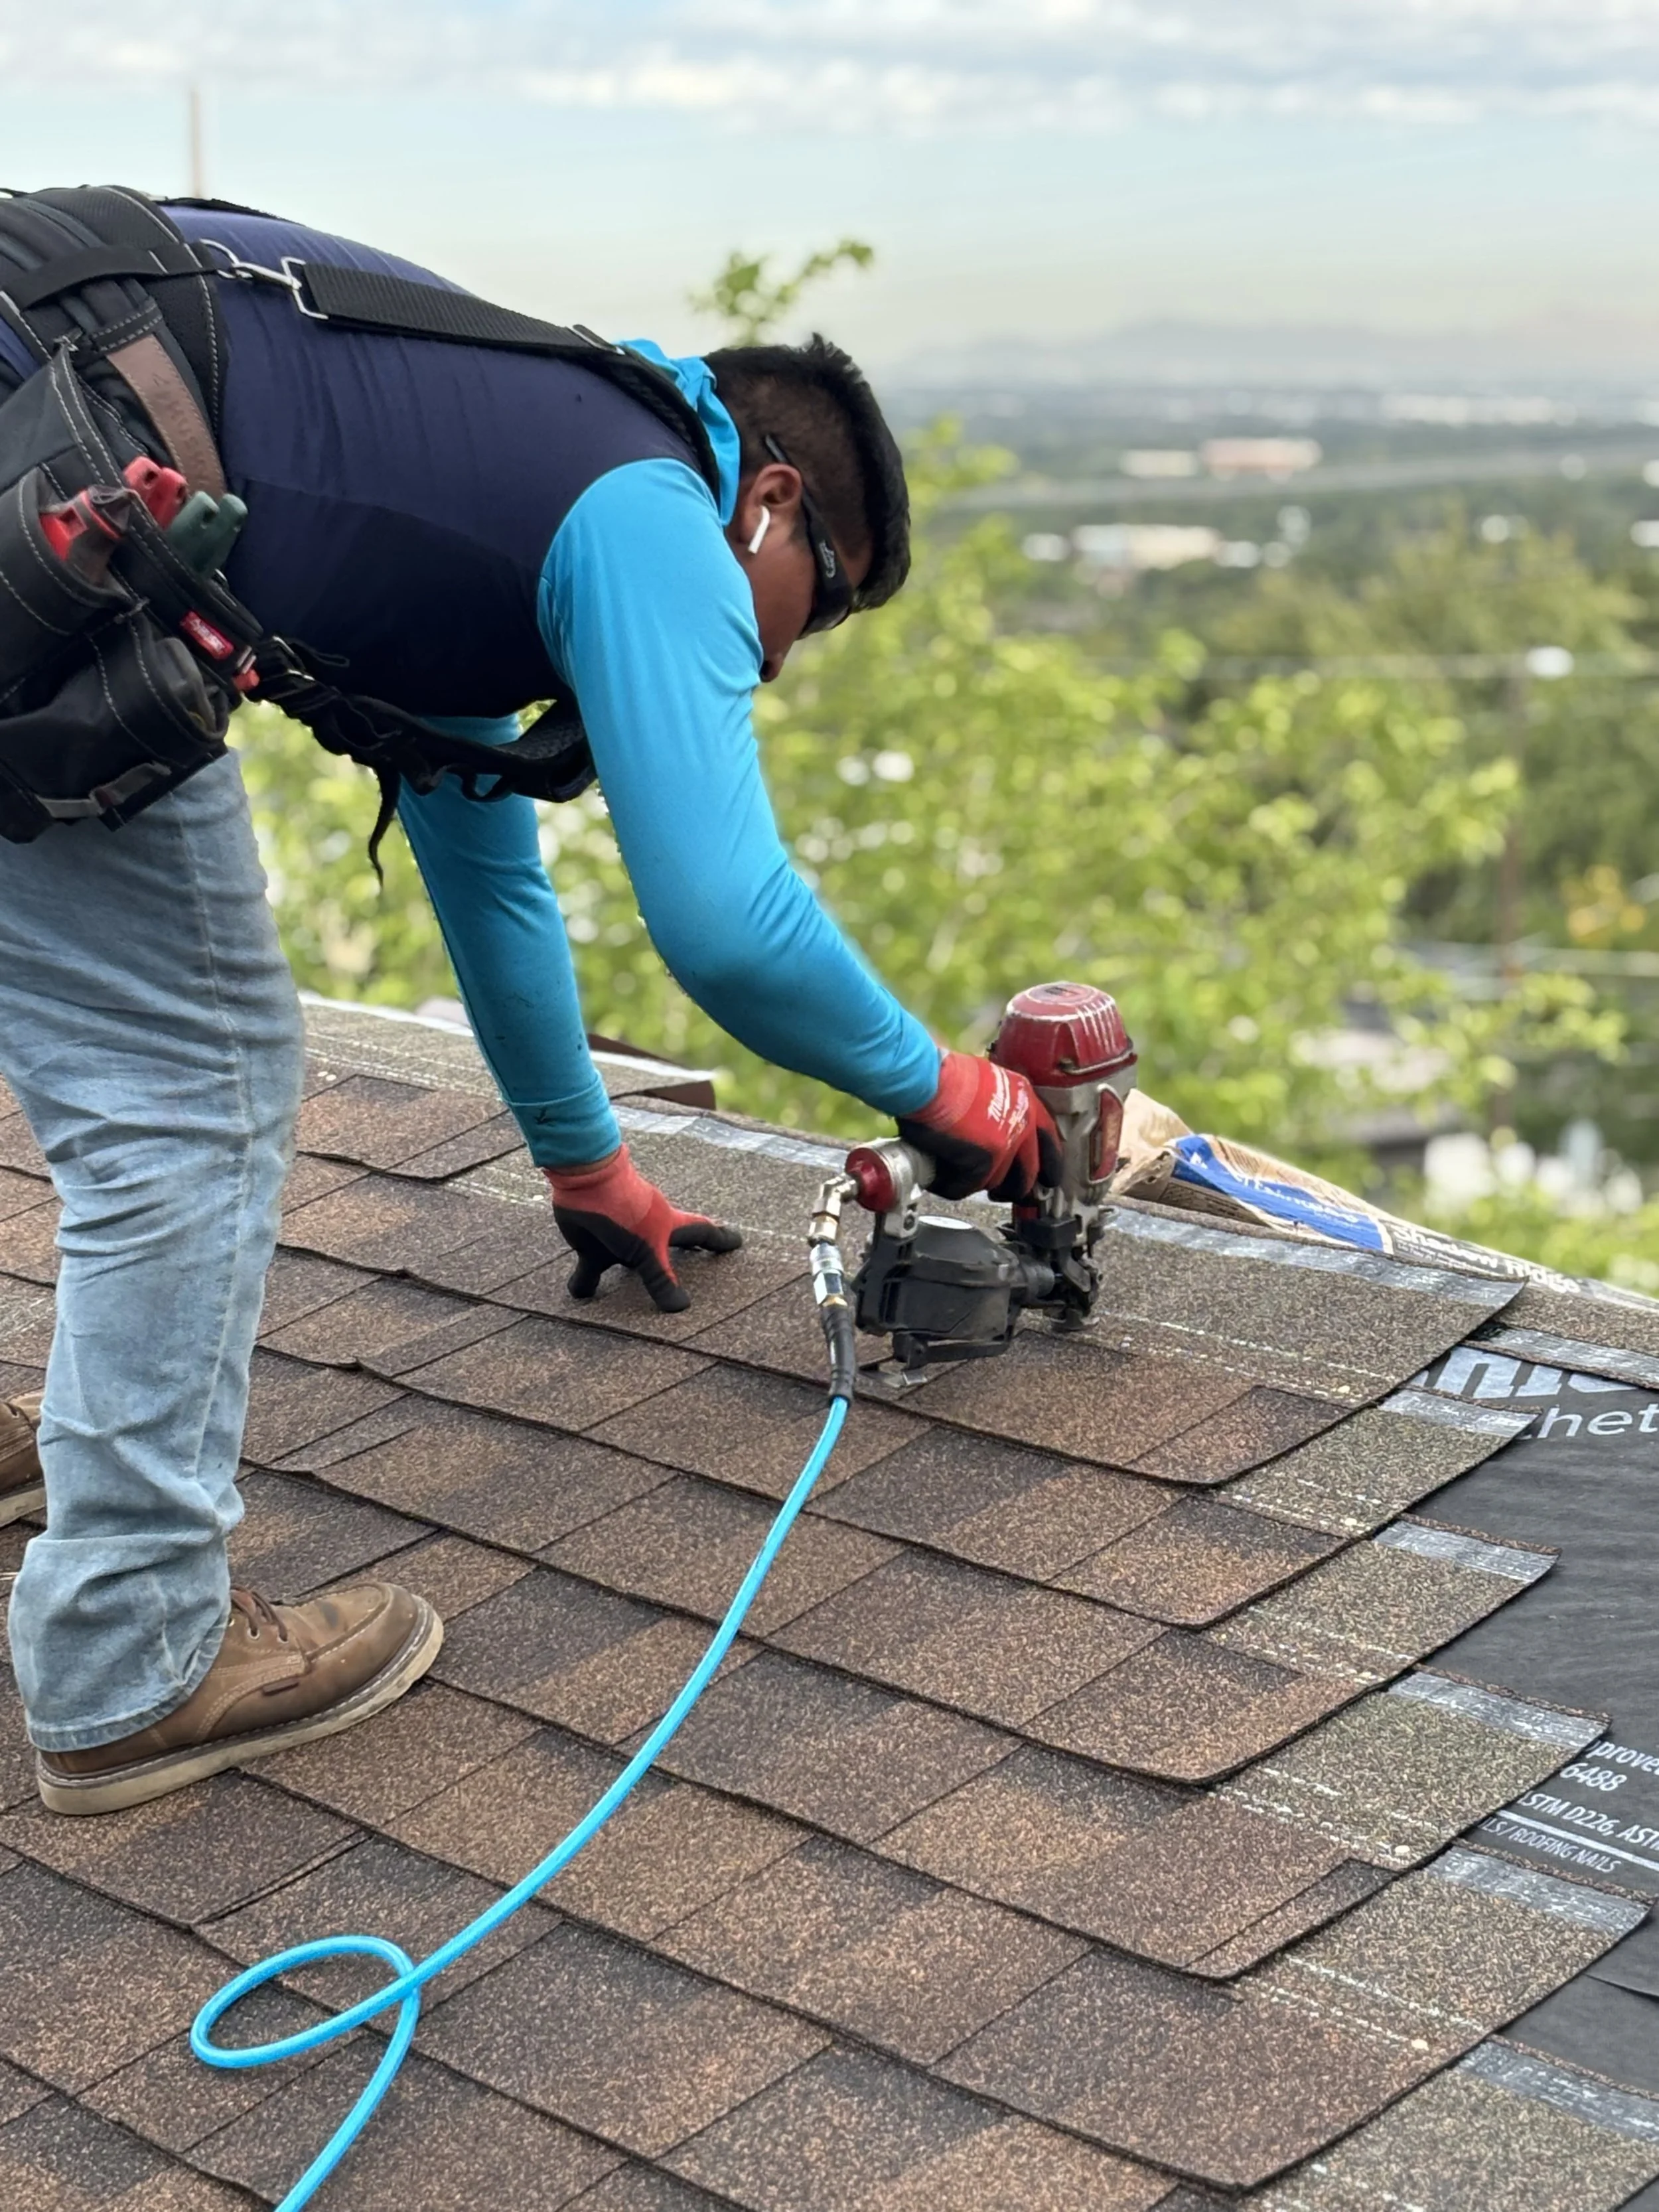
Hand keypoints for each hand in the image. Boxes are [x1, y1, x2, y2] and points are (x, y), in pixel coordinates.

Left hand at [545, 1145, 742, 1312]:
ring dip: (630, 1274)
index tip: (737, 1241)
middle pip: (666, 1247)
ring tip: (634, 1284)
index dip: (720, 1239)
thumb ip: (660, 1280)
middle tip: (697, 1255)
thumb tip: (681, 1308)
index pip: (702, 1232)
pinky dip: (586, 1282)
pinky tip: (583, 1294)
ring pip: (627, 1260)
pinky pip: (589, 1268)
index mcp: (667, 1225)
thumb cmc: (624, 1210)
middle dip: (679, 1253)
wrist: (584, 1179)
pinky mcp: (590, 1243)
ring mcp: (617, 1236)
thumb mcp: (646, 1249)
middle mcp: (645, 1230)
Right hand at [896, 1049, 1062, 1202]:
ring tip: (953, 1172)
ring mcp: (1005, 1146)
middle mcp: (1022, 1124)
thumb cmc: (943, 1076)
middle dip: (1015, 1190)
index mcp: (1025, 1101)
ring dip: (974, 1182)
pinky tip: (939, 1176)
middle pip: (1027, 1174)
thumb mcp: (987, 1083)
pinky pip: (968, 1188)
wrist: (926, 1080)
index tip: (1046, 1180)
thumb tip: (994, 1131)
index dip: (1048, 1165)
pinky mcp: (983, 1163)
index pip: (1049, 1141)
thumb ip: (999, 1107)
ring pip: (995, 1183)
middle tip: (1002, 1195)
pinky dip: (951, 1185)